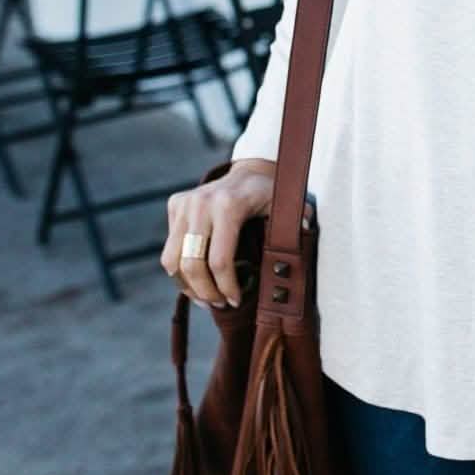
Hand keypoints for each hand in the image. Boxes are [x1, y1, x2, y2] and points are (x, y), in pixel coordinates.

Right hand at [159, 158, 311, 307]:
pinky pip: (170, 249)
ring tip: (206, 298)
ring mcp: (185, 203)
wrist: (250, 171)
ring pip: (173, 260)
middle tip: (220, 304)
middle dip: (205, 292)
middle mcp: (202, 203)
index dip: (226, 287)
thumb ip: (299, 221)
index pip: (219, 260)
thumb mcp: (287, 206)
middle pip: (192, 264)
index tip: (236, 300)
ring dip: (188, 286)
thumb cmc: (270, 194)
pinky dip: (179, 271)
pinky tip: (197, 281)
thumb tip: (305, 237)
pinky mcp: (176, 204)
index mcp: (228, 205)